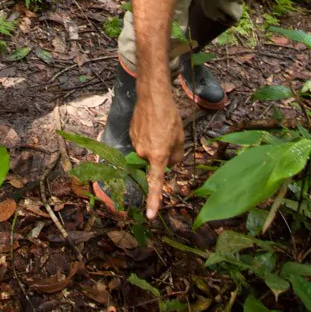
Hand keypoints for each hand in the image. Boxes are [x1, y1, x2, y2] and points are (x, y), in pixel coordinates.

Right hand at [131, 74, 184, 218]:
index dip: (154, 200)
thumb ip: (176, 157)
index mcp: (157, 156)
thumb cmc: (169, 117)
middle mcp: (143, 153)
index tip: (150, 215)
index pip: (155, 183)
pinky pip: (142, 142)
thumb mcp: (180, 139)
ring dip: (155, 145)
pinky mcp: (131, 135)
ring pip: (148, 152)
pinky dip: (148, 137)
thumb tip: (170, 164)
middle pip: (154, 162)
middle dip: (162, 155)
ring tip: (160, 127)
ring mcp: (135, 144)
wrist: (152, 96)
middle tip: (169, 137)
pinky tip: (152, 124)